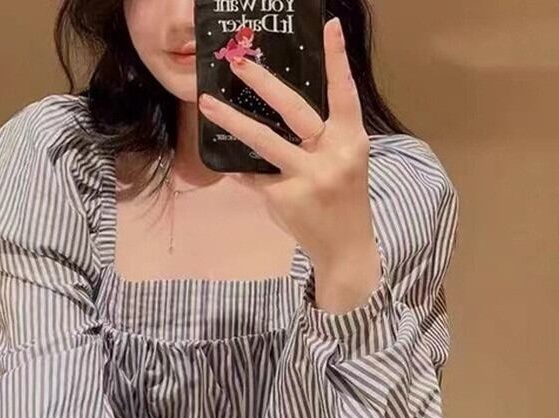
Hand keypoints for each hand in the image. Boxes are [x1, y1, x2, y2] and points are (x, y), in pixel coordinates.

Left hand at [197, 18, 375, 278]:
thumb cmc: (343, 200)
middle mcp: (331, 156)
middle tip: (239, 62)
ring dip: (232, 121)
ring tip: (206, 104)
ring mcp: (306, 178)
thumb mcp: (344, 163)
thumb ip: (322, 138)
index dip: (337, 61)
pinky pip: (254, 176)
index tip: (328, 27)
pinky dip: (241, 170)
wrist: (345, 249)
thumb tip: (279, 108)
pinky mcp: (283, 198)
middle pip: (295, 111)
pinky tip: (228, 163)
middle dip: (264, 83)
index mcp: (352, 141)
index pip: (345, 95)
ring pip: (264, 141)